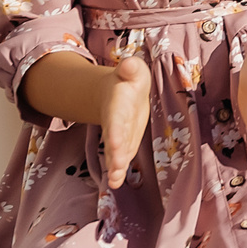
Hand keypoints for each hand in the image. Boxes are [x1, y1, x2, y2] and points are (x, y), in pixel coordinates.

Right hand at [98, 56, 151, 188]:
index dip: (116, 132)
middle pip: (114, 140)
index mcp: (117, 107)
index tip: (115, 143)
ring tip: (115, 181)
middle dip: (115, 154)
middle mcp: (115, 124)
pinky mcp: (125, 143)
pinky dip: (118, 170)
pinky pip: (121, 157)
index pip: (116, 121)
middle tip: (116, 168)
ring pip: (116, 153)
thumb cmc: (129, 79)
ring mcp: (119, 136)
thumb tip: (129, 64)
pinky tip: (116, 183)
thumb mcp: (132, 70)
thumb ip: (130, 68)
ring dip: (116, 166)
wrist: (121, 90)